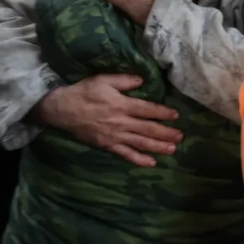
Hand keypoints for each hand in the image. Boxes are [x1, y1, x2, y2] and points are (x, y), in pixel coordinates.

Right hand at [32, 74, 182, 166]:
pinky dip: (139, 160)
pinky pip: (126, 155)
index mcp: (121, 104)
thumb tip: (142, 80)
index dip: (162, 113)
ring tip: (172, 149)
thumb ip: (123, 80)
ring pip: (141, 143)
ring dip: (158, 147)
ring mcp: (115, 136)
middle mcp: (121, 122)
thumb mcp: (102, 80)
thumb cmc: (83, 92)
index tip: (176, 116)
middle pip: (148, 129)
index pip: (147, 110)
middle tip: (180, 136)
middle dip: (166, 133)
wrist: (62, 110)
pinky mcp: (107, 146)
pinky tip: (151, 163)